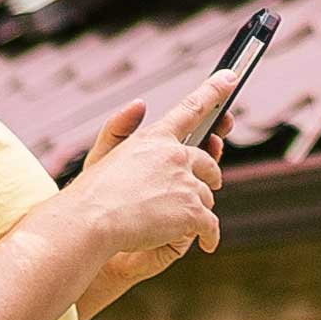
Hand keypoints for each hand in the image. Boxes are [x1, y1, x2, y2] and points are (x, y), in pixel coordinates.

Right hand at [63, 71, 228, 267]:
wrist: (89, 222)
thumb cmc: (91, 193)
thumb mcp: (101, 154)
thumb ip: (120, 128)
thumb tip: (140, 103)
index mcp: (155, 138)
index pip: (190, 108)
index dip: (213, 91)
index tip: (231, 77)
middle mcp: (175, 154)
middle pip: (207, 163)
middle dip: (208, 175)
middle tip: (208, 185)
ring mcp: (185, 182)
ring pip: (207, 196)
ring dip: (199, 208)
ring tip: (178, 221)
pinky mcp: (192, 211)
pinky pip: (210, 224)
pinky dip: (210, 236)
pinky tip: (207, 243)